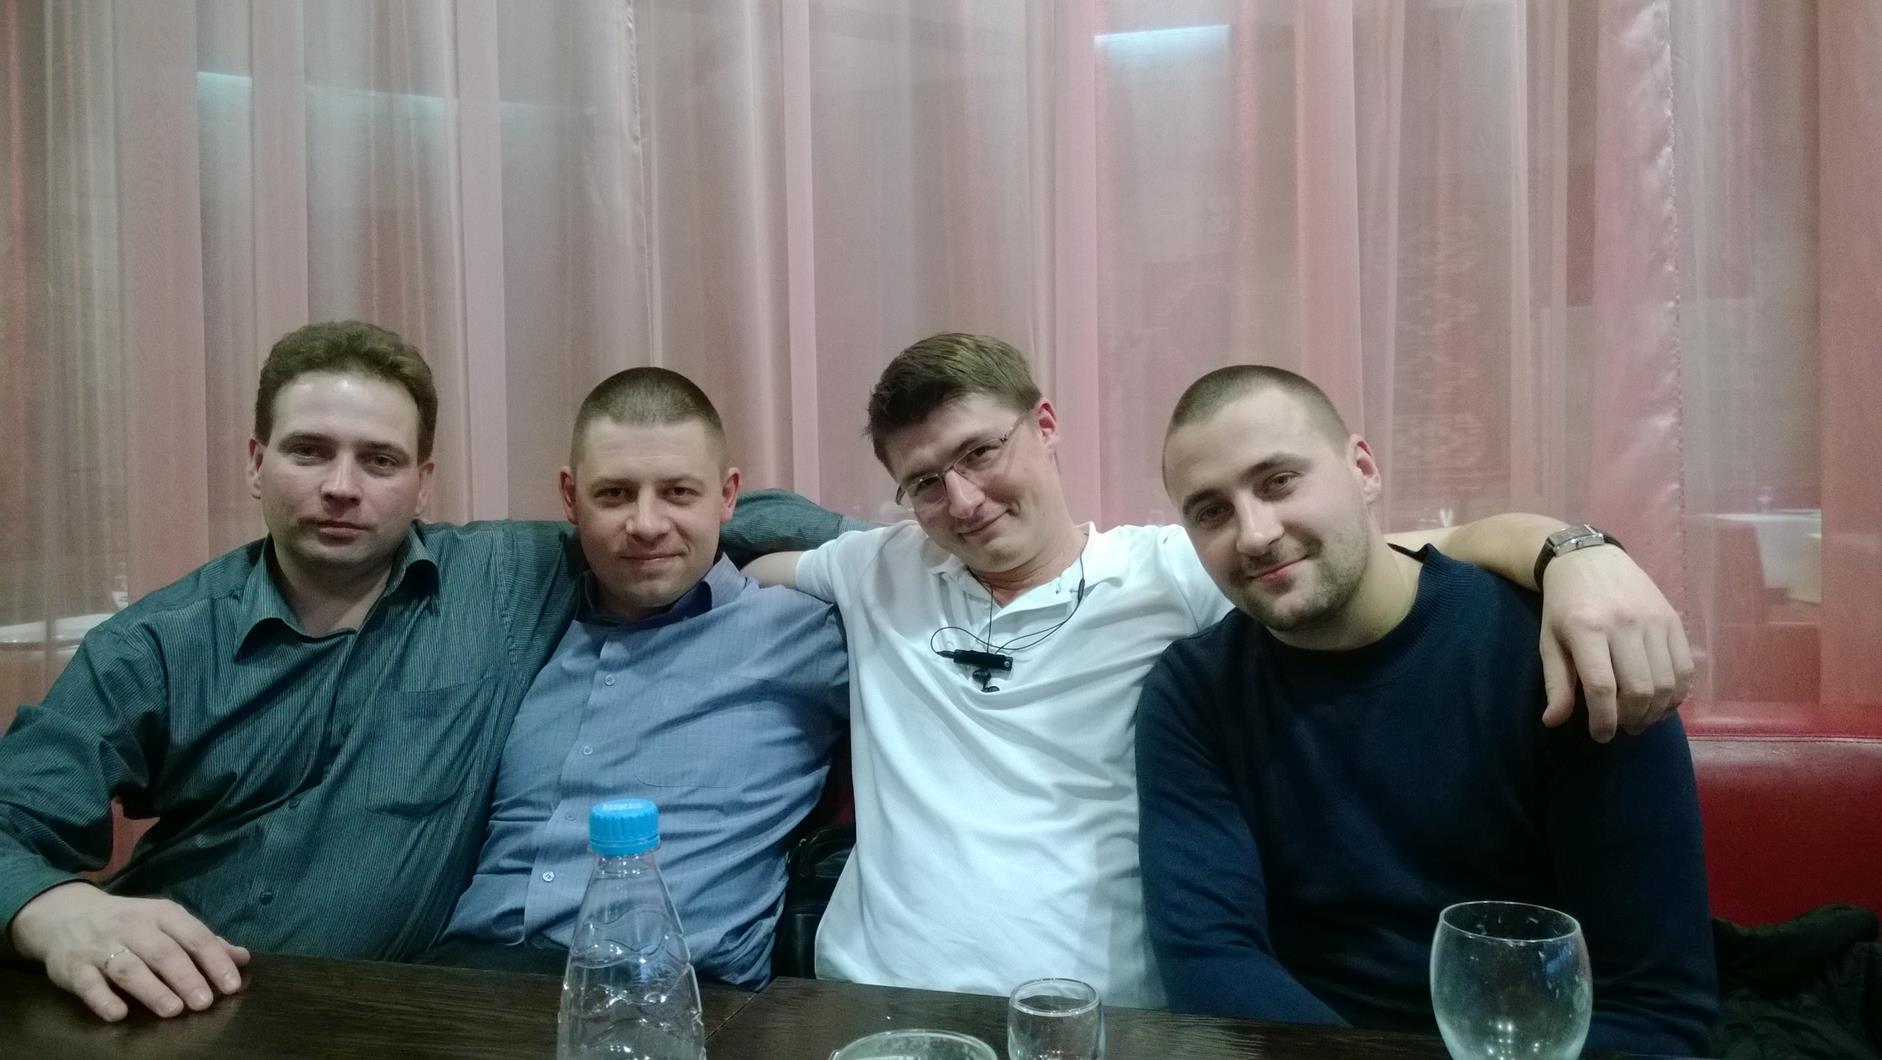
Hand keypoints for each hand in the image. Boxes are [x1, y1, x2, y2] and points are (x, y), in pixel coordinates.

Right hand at [8, 881, 248, 1021]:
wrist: (64, 915)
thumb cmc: (128, 923)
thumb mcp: (166, 923)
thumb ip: (202, 941)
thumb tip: (242, 958)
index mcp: (161, 914)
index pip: (194, 936)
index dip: (214, 960)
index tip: (231, 985)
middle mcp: (132, 927)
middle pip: (163, 952)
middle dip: (186, 977)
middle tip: (204, 1002)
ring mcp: (100, 946)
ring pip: (128, 968)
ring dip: (151, 990)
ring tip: (173, 1010)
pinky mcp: (72, 967)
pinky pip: (88, 984)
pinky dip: (103, 999)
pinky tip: (119, 1014)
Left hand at [1537, 545, 1692, 741]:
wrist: (1589, 559)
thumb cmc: (1564, 606)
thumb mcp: (1549, 641)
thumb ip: (1556, 683)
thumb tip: (1554, 722)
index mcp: (1587, 628)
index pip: (1601, 687)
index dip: (1604, 720)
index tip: (1601, 735)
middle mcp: (1624, 623)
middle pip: (1640, 689)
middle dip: (1631, 718)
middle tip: (1622, 726)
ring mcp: (1653, 620)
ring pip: (1666, 682)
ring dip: (1656, 711)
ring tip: (1640, 718)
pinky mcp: (1674, 619)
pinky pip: (1685, 667)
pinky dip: (1677, 694)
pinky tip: (1662, 703)